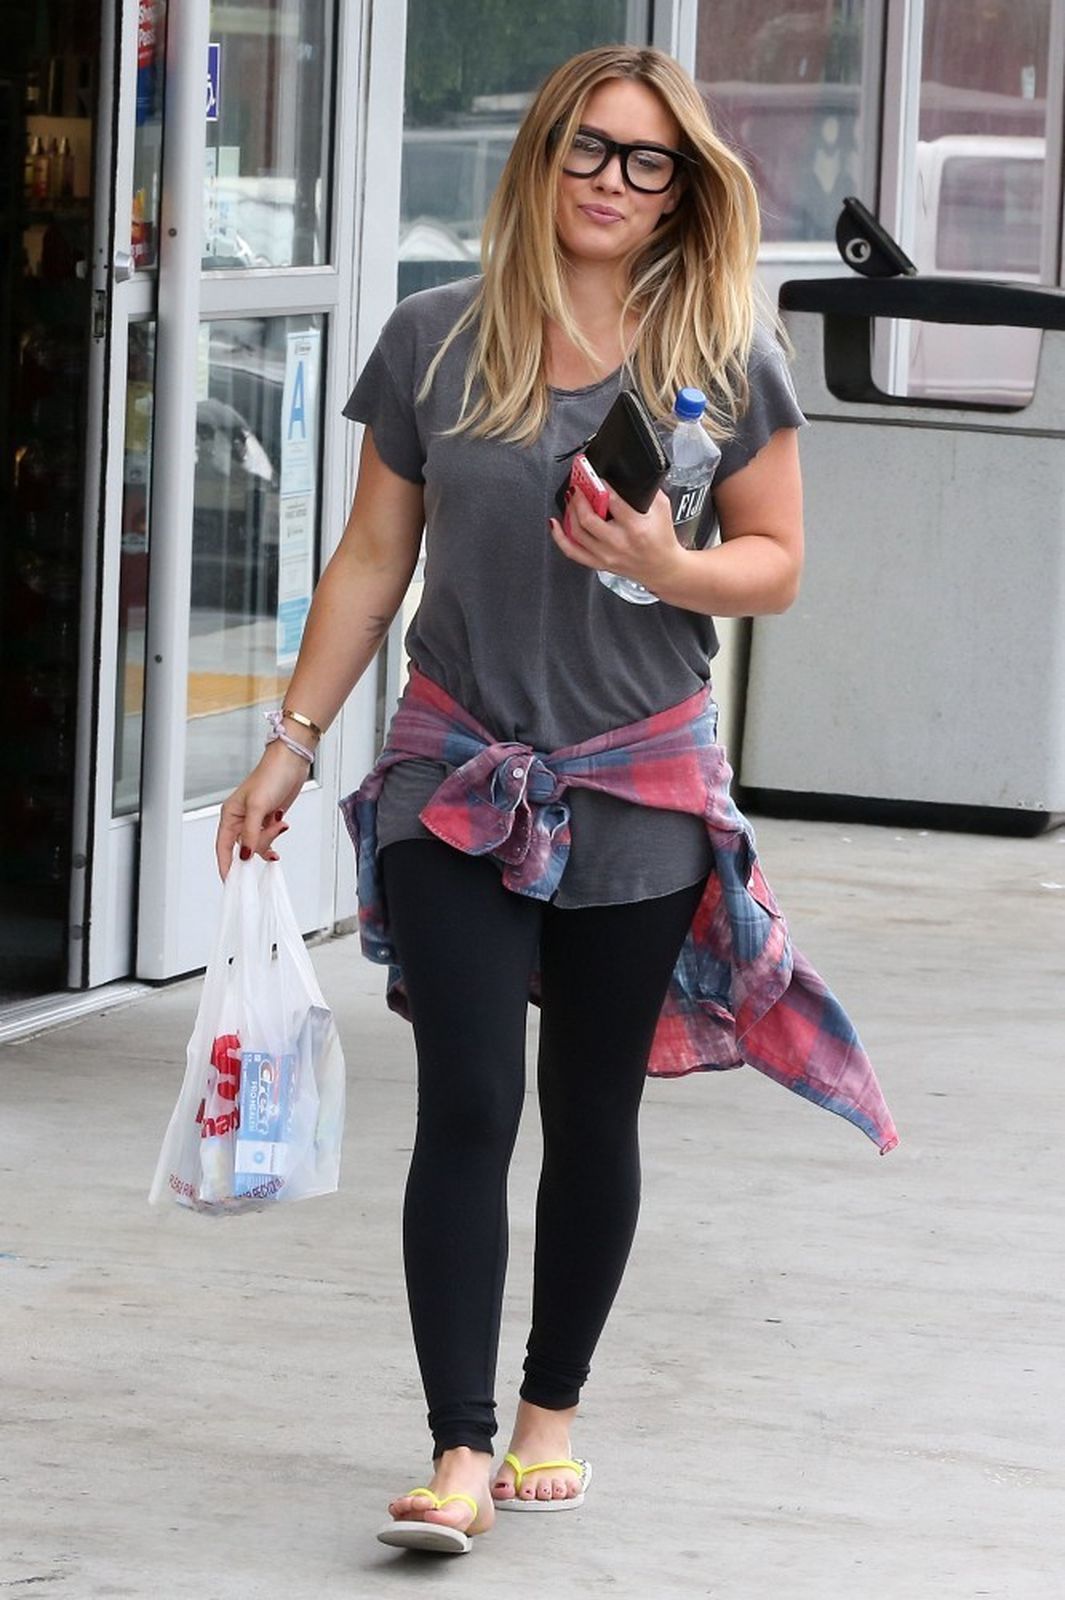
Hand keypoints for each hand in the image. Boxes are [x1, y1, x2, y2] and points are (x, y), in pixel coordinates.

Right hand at [215, 743, 308, 878]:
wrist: (291, 763)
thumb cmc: (270, 776)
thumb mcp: (258, 807)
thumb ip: (251, 834)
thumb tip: (245, 855)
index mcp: (230, 815)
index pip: (223, 847)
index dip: (226, 865)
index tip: (232, 881)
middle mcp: (240, 819)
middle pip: (244, 847)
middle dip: (259, 845)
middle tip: (272, 838)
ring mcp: (255, 819)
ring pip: (258, 843)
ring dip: (271, 838)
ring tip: (281, 823)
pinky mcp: (269, 818)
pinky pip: (269, 837)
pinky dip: (276, 835)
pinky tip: (282, 825)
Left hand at [551, 482, 683, 594]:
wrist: (663, 568)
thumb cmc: (662, 538)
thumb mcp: (662, 508)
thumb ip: (646, 491)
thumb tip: (626, 477)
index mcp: (635, 527)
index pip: (611, 500)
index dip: (599, 484)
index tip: (594, 474)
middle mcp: (618, 542)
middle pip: (588, 517)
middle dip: (579, 497)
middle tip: (578, 485)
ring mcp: (606, 555)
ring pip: (577, 532)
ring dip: (570, 511)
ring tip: (571, 498)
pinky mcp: (599, 563)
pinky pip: (572, 551)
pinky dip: (560, 537)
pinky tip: (554, 524)